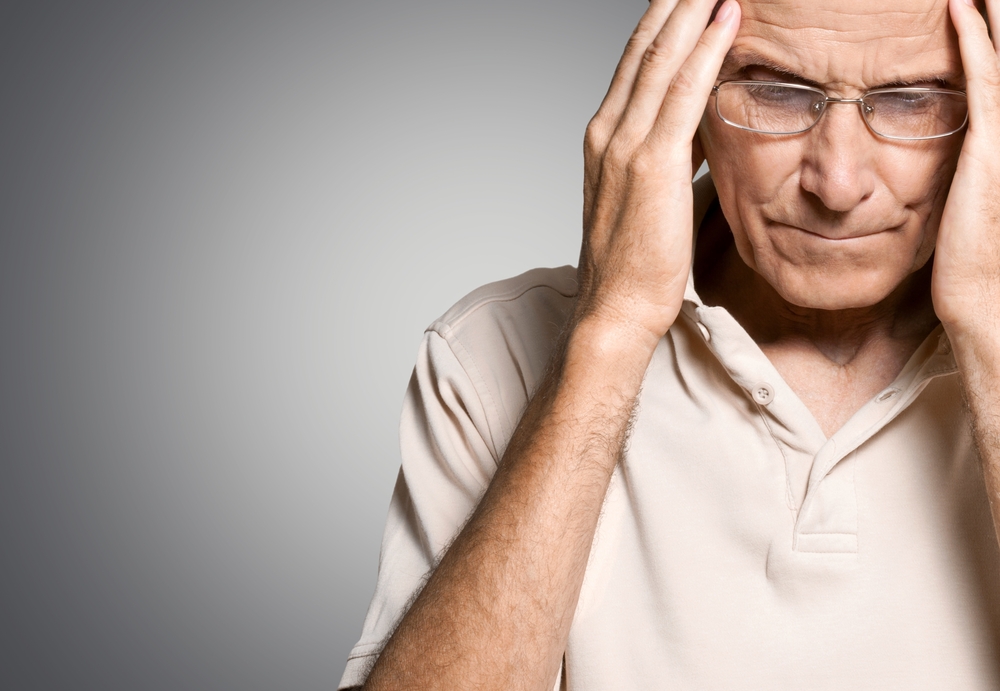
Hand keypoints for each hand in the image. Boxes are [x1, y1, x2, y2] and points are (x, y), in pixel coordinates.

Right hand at [576, 0, 739, 348]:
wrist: (614, 309)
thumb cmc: (632, 265)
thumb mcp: (644, 198)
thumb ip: (664, 157)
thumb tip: (695, 134)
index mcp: (603, 138)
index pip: (633, 61)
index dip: (662, 19)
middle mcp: (608, 132)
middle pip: (644, 46)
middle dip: (676, 1)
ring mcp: (625, 145)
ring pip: (662, 58)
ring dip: (692, 9)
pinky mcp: (652, 164)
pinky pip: (683, 92)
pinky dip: (705, 50)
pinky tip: (726, 17)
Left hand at [933, 0, 999, 340]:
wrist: (984, 295)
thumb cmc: (975, 255)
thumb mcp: (970, 193)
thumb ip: (969, 159)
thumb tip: (955, 145)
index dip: (999, 30)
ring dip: (995, 12)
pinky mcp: (992, 145)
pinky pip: (981, 79)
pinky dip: (973, 41)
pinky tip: (960, 8)